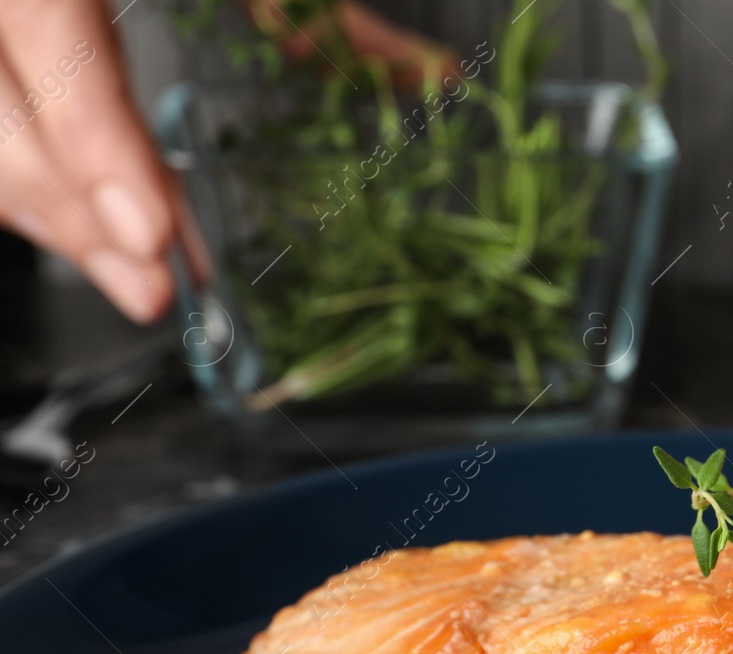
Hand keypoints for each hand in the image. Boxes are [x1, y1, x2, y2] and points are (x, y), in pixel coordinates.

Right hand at [0, 0, 444, 322]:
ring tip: (136, 273)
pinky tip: (96, 221)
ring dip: (51, 212)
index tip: (151, 232)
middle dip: (72, 212)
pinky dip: (35, 177)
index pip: (41, 31)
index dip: (91, 140)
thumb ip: (319, 6)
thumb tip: (432, 78)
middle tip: (157, 286)